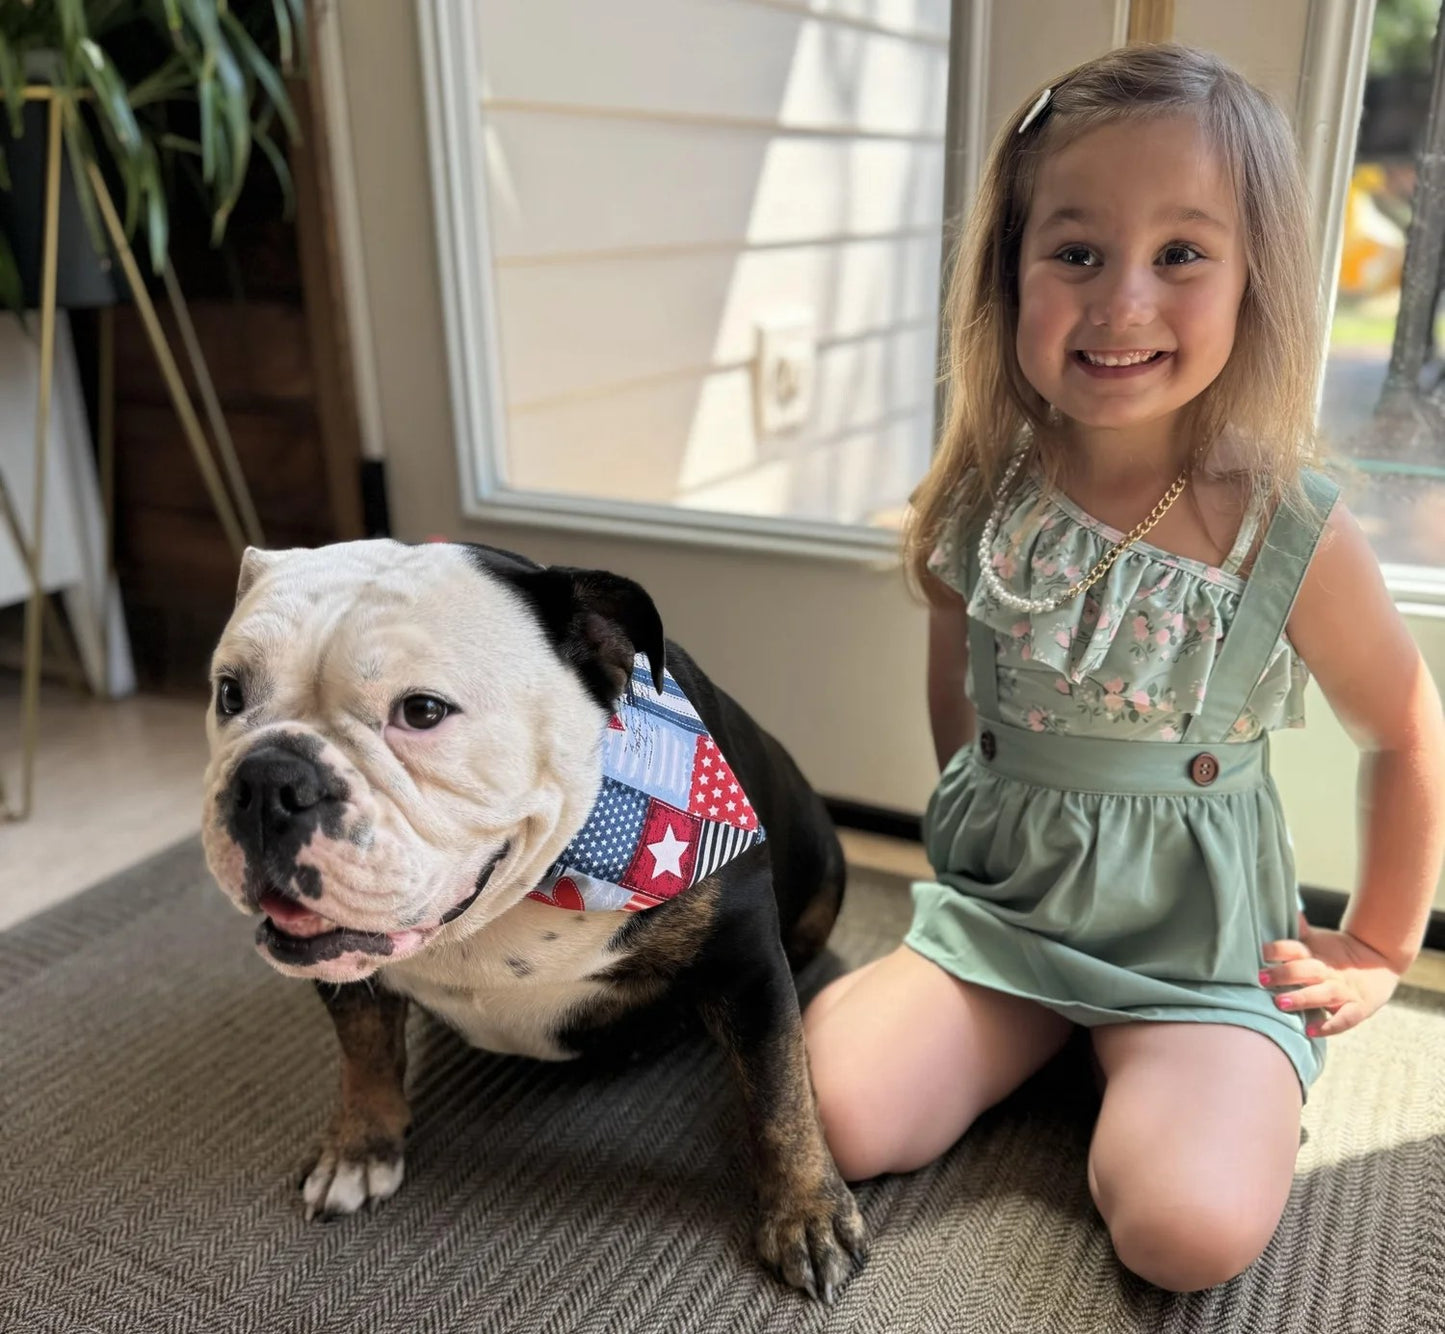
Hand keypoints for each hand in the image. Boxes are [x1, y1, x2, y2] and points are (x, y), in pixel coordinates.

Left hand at [1260, 915, 1403, 1037]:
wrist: (1380, 959)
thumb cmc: (1335, 953)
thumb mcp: (1315, 941)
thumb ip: (1297, 931)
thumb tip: (1284, 908)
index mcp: (1315, 954)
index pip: (1295, 948)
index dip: (1279, 949)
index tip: (1261, 952)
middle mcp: (1328, 972)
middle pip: (1306, 970)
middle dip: (1284, 974)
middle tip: (1262, 978)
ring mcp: (1344, 991)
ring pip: (1322, 994)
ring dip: (1301, 999)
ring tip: (1279, 1003)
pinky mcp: (1358, 1008)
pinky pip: (1345, 1019)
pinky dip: (1329, 1026)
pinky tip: (1310, 1031)